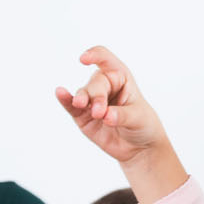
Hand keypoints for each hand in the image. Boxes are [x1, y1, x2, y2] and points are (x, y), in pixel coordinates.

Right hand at [56, 47, 169, 163]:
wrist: (140, 148)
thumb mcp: (138, 118)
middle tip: (100, 112)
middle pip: (95, 82)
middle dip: (97, 95)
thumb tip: (105, 116)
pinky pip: (71, 106)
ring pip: (83, 94)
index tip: (84, 59)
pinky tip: (60, 93)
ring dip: (82, 99)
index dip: (94, 55)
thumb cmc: (143, 125)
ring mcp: (92, 101)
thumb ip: (122, 115)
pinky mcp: (83, 116)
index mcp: (120, 78)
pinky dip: (65, 100)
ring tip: (83, 107)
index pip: (105, 60)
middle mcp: (104, 86)